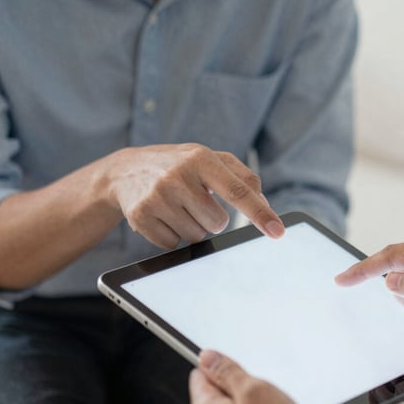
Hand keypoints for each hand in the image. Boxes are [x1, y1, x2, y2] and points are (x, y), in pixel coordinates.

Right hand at [103, 144, 283, 248]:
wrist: (125, 170)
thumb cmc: (180, 166)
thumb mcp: (209, 160)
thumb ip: (242, 179)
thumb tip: (267, 207)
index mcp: (201, 158)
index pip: (239, 191)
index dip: (261, 213)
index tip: (278, 232)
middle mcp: (178, 175)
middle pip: (218, 223)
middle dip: (212, 218)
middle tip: (195, 201)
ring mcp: (157, 196)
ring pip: (197, 236)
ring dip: (192, 227)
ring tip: (177, 206)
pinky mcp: (141, 217)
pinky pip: (173, 245)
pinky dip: (172, 235)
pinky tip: (162, 215)